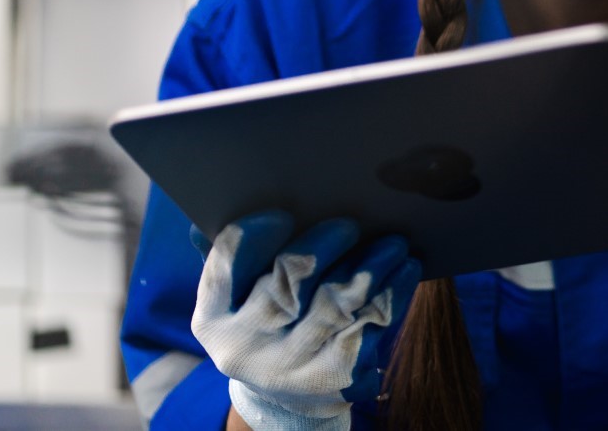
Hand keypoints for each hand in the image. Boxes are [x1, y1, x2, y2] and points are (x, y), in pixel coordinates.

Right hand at [190, 211, 421, 430]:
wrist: (290, 394)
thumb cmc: (267, 319)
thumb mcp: (239, 294)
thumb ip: (229, 255)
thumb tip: (201, 220)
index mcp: (212, 319)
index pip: (225, 270)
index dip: (253, 238)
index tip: (283, 213)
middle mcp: (246, 349)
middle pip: (285, 287)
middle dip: (320, 248)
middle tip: (350, 224)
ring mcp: (292, 370)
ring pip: (335, 307)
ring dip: (369, 268)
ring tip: (393, 242)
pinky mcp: (337, 381)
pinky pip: (371, 328)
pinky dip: (391, 293)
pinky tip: (406, 269)